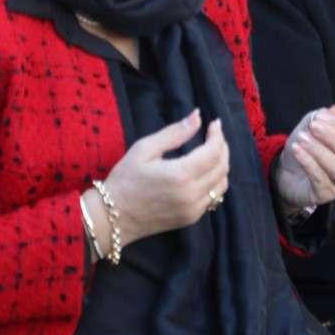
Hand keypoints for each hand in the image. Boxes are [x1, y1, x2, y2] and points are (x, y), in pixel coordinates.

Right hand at [96, 108, 228, 244]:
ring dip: (222, 165)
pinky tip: (206, 172)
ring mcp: (193, 209)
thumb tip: (198, 116)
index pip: (213, 152)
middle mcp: (192, 194)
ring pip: (221, 184)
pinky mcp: (191, 219)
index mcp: (180, 175)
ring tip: (213, 151)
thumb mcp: (144, 149)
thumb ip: (175, 133)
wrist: (112, 218)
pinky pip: (214, 198)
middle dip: (222, 147)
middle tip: (215, 135)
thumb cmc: (125, 180)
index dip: (217, 135)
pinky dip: (215, 182)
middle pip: (222, 167)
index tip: (214, 124)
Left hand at [276, 103, 334, 211]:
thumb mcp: (313, 128)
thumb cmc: (307, 147)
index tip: (319, 117)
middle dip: (332, 138)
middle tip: (313, 126)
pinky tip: (297, 150)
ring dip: (318, 151)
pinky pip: (320, 179)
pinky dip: (308, 162)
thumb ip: (325, 118)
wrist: (288, 173)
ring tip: (301, 139)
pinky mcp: (327, 195)